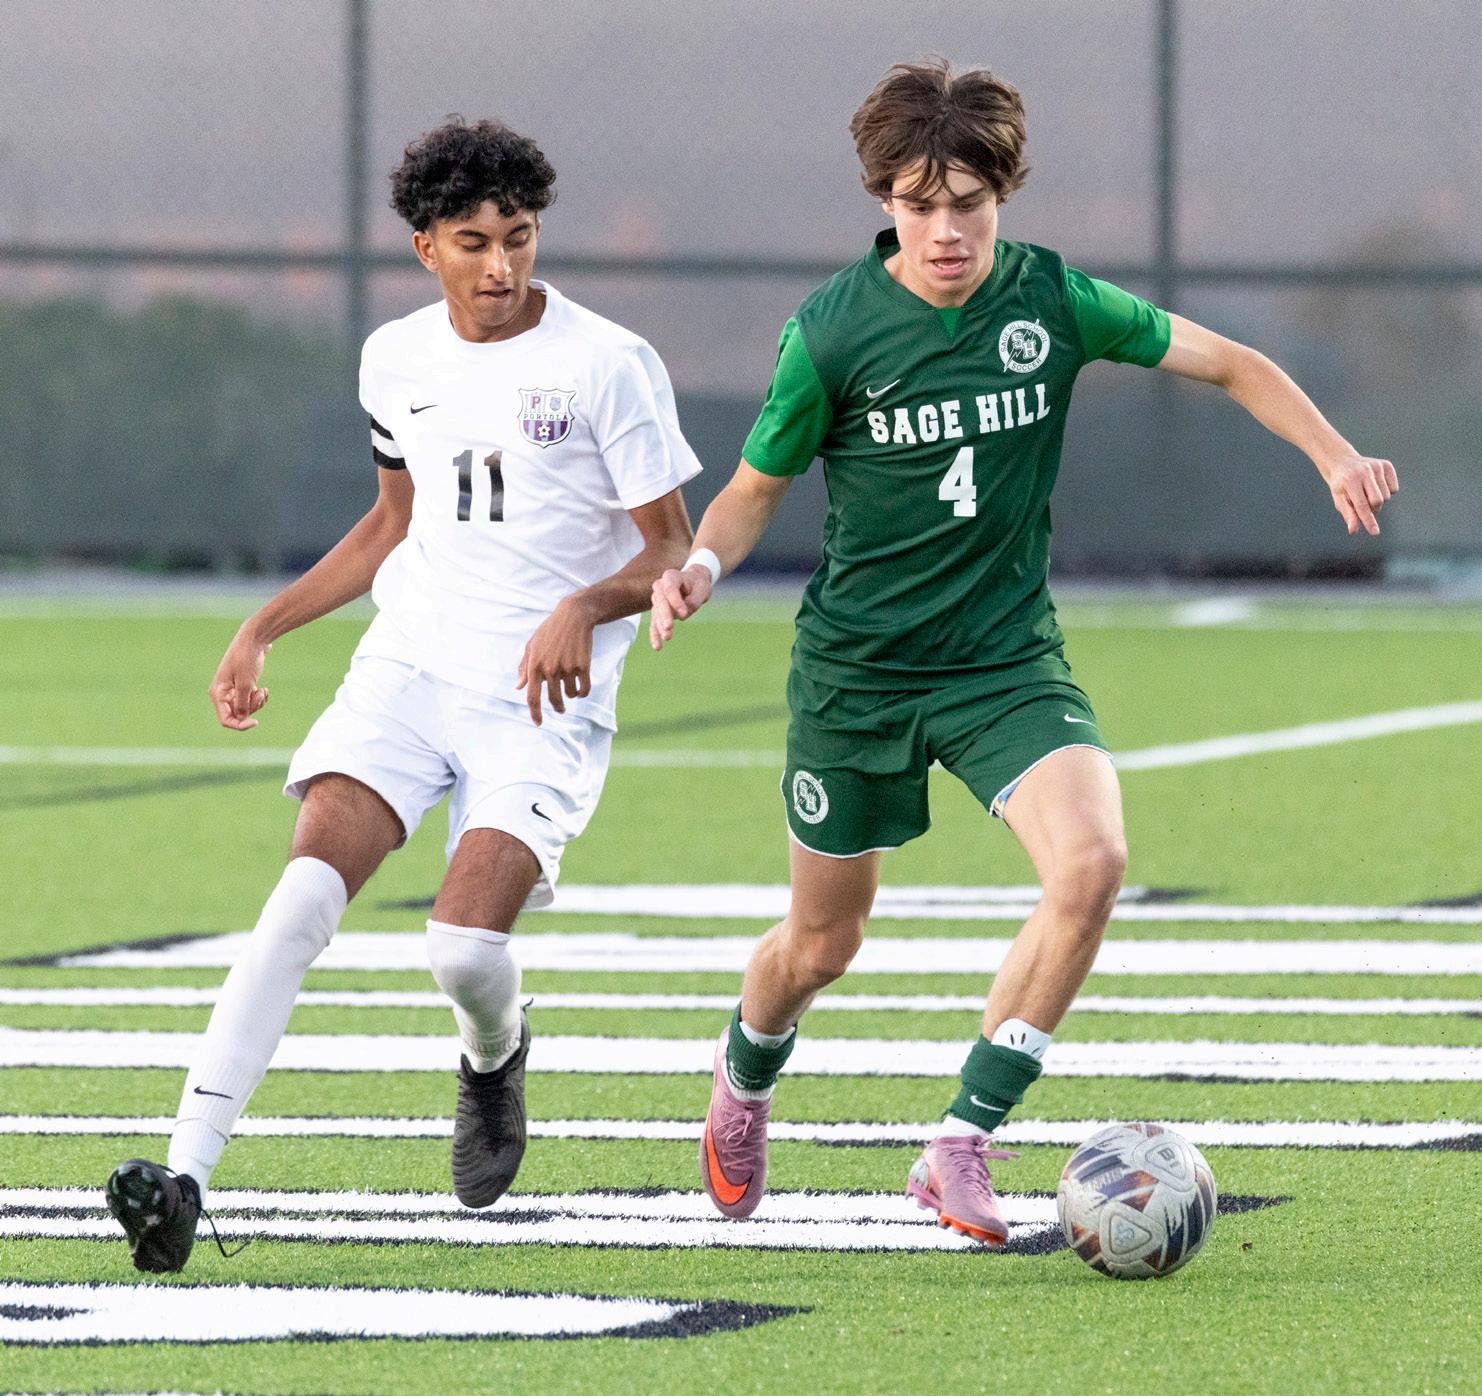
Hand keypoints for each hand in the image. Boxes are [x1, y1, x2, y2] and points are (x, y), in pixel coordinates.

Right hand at [209, 629, 271, 730]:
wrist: (254, 639)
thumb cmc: (246, 658)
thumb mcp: (245, 682)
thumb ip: (243, 702)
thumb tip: (242, 719)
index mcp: (218, 693)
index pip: (225, 719)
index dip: (239, 725)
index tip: (255, 722)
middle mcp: (223, 694)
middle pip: (237, 715)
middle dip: (252, 708)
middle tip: (259, 694)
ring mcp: (233, 690)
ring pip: (246, 709)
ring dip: (257, 703)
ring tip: (263, 690)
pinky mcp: (244, 687)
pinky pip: (251, 701)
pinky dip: (259, 698)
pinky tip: (265, 690)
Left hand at [518, 595, 594, 725]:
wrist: (573, 616)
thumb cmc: (550, 631)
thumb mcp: (532, 645)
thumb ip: (524, 667)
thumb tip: (518, 687)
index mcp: (535, 665)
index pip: (533, 697)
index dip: (535, 713)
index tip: (539, 723)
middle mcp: (550, 669)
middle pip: (554, 700)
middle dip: (558, 708)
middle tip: (561, 709)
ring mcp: (567, 668)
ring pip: (570, 695)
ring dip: (571, 695)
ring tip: (571, 686)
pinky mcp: (583, 666)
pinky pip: (584, 689)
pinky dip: (583, 692)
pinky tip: (581, 688)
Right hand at [649, 565, 713, 650]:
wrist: (693, 583)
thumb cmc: (698, 584)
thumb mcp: (702, 588)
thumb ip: (694, 599)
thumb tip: (683, 614)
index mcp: (671, 576)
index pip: (670, 589)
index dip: (675, 601)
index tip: (684, 613)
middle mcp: (660, 587)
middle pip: (660, 601)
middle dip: (664, 615)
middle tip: (669, 627)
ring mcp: (657, 599)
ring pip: (656, 613)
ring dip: (660, 626)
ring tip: (667, 637)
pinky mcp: (658, 612)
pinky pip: (655, 623)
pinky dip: (656, 635)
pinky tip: (657, 647)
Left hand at [1324, 451, 1397, 536]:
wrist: (1343, 462)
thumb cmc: (1340, 485)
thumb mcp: (1339, 499)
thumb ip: (1348, 514)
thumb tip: (1354, 530)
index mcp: (1351, 480)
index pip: (1362, 505)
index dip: (1368, 520)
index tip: (1375, 532)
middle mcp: (1365, 471)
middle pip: (1377, 501)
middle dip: (1372, 509)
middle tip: (1363, 505)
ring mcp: (1377, 466)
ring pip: (1386, 496)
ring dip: (1378, 500)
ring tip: (1367, 493)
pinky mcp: (1386, 465)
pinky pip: (1394, 488)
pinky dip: (1386, 491)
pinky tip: (1375, 485)